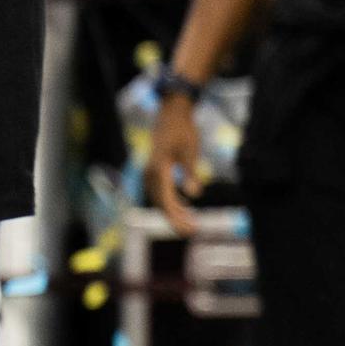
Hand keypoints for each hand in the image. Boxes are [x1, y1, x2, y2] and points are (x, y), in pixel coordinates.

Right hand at [143, 92, 207, 236]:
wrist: (171, 113)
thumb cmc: (183, 130)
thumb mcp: (191, 150)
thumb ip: (191, 172)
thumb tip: (194, 194)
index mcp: (158, 169)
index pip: (165, 200)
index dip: (176, 217)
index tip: (190, 229)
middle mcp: (150, 172)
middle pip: (160, 203)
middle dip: (175, 219)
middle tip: (193, 231)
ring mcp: (150, 171)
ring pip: (159, 199)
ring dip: (173, 212)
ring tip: (191, 222)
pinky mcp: (154, 170)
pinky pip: (160, 191)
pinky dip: (171, 201)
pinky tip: (185, 206)